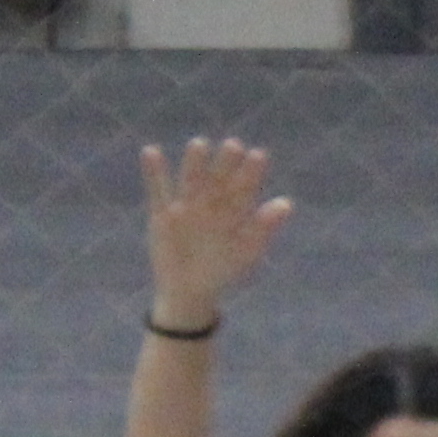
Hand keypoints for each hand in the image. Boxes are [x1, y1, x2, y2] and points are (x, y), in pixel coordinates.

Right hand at [141, 138, 288, 331]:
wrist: (189, 291)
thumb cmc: (223, 270)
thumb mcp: (246, 252)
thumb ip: (264, 228)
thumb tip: (287, 203)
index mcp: (234, 208)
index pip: (244, 187)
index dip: (251, 172)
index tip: (258, 155)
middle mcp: (211, 200)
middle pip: (218, 178)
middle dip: (225, 163)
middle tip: (233, 146)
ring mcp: (185, 205)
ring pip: (190, 179)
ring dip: (194, 163)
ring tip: (200, 145)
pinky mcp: (161, 213)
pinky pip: (158, 190)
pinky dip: (154, 172)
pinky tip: (150, 151)